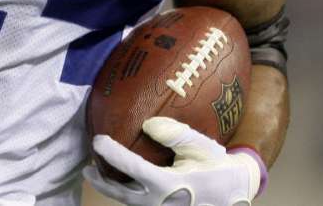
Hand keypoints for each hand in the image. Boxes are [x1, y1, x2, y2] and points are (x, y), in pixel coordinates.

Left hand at [84, 117, 261, 205]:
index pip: (130, 168)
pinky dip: (128, 194)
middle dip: (100, 181)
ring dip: (112, 189)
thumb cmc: (218, 168)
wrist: (235, 194)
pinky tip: (122, 183)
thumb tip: (148, 124)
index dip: (111, 153)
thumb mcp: (201, 147)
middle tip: (86, 167)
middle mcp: (159, 202)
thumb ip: (175, 134)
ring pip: (128, 202)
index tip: (97, 140)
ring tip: (97, 174)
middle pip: (120, 193)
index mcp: (166, 185)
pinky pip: (140, 205)